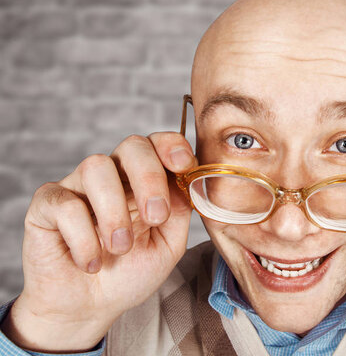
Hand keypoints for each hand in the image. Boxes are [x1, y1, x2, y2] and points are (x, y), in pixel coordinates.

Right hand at [1, 133, 196, 352]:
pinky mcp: (47, 205)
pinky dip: (83, 237)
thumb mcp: (169, 244)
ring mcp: (78, 186)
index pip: (158, 143)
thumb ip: (181, 210)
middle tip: (155, 217)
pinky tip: (91, 263)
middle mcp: (113, 175)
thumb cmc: (130, 272)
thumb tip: (192, 181)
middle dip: (149, 177)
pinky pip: (65, 203)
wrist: (89, 308)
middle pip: (132, 146)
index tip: (184, 165)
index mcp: (145, 179)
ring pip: (96, 166)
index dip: (172, 145)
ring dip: (115, 211)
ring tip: (120, 248)